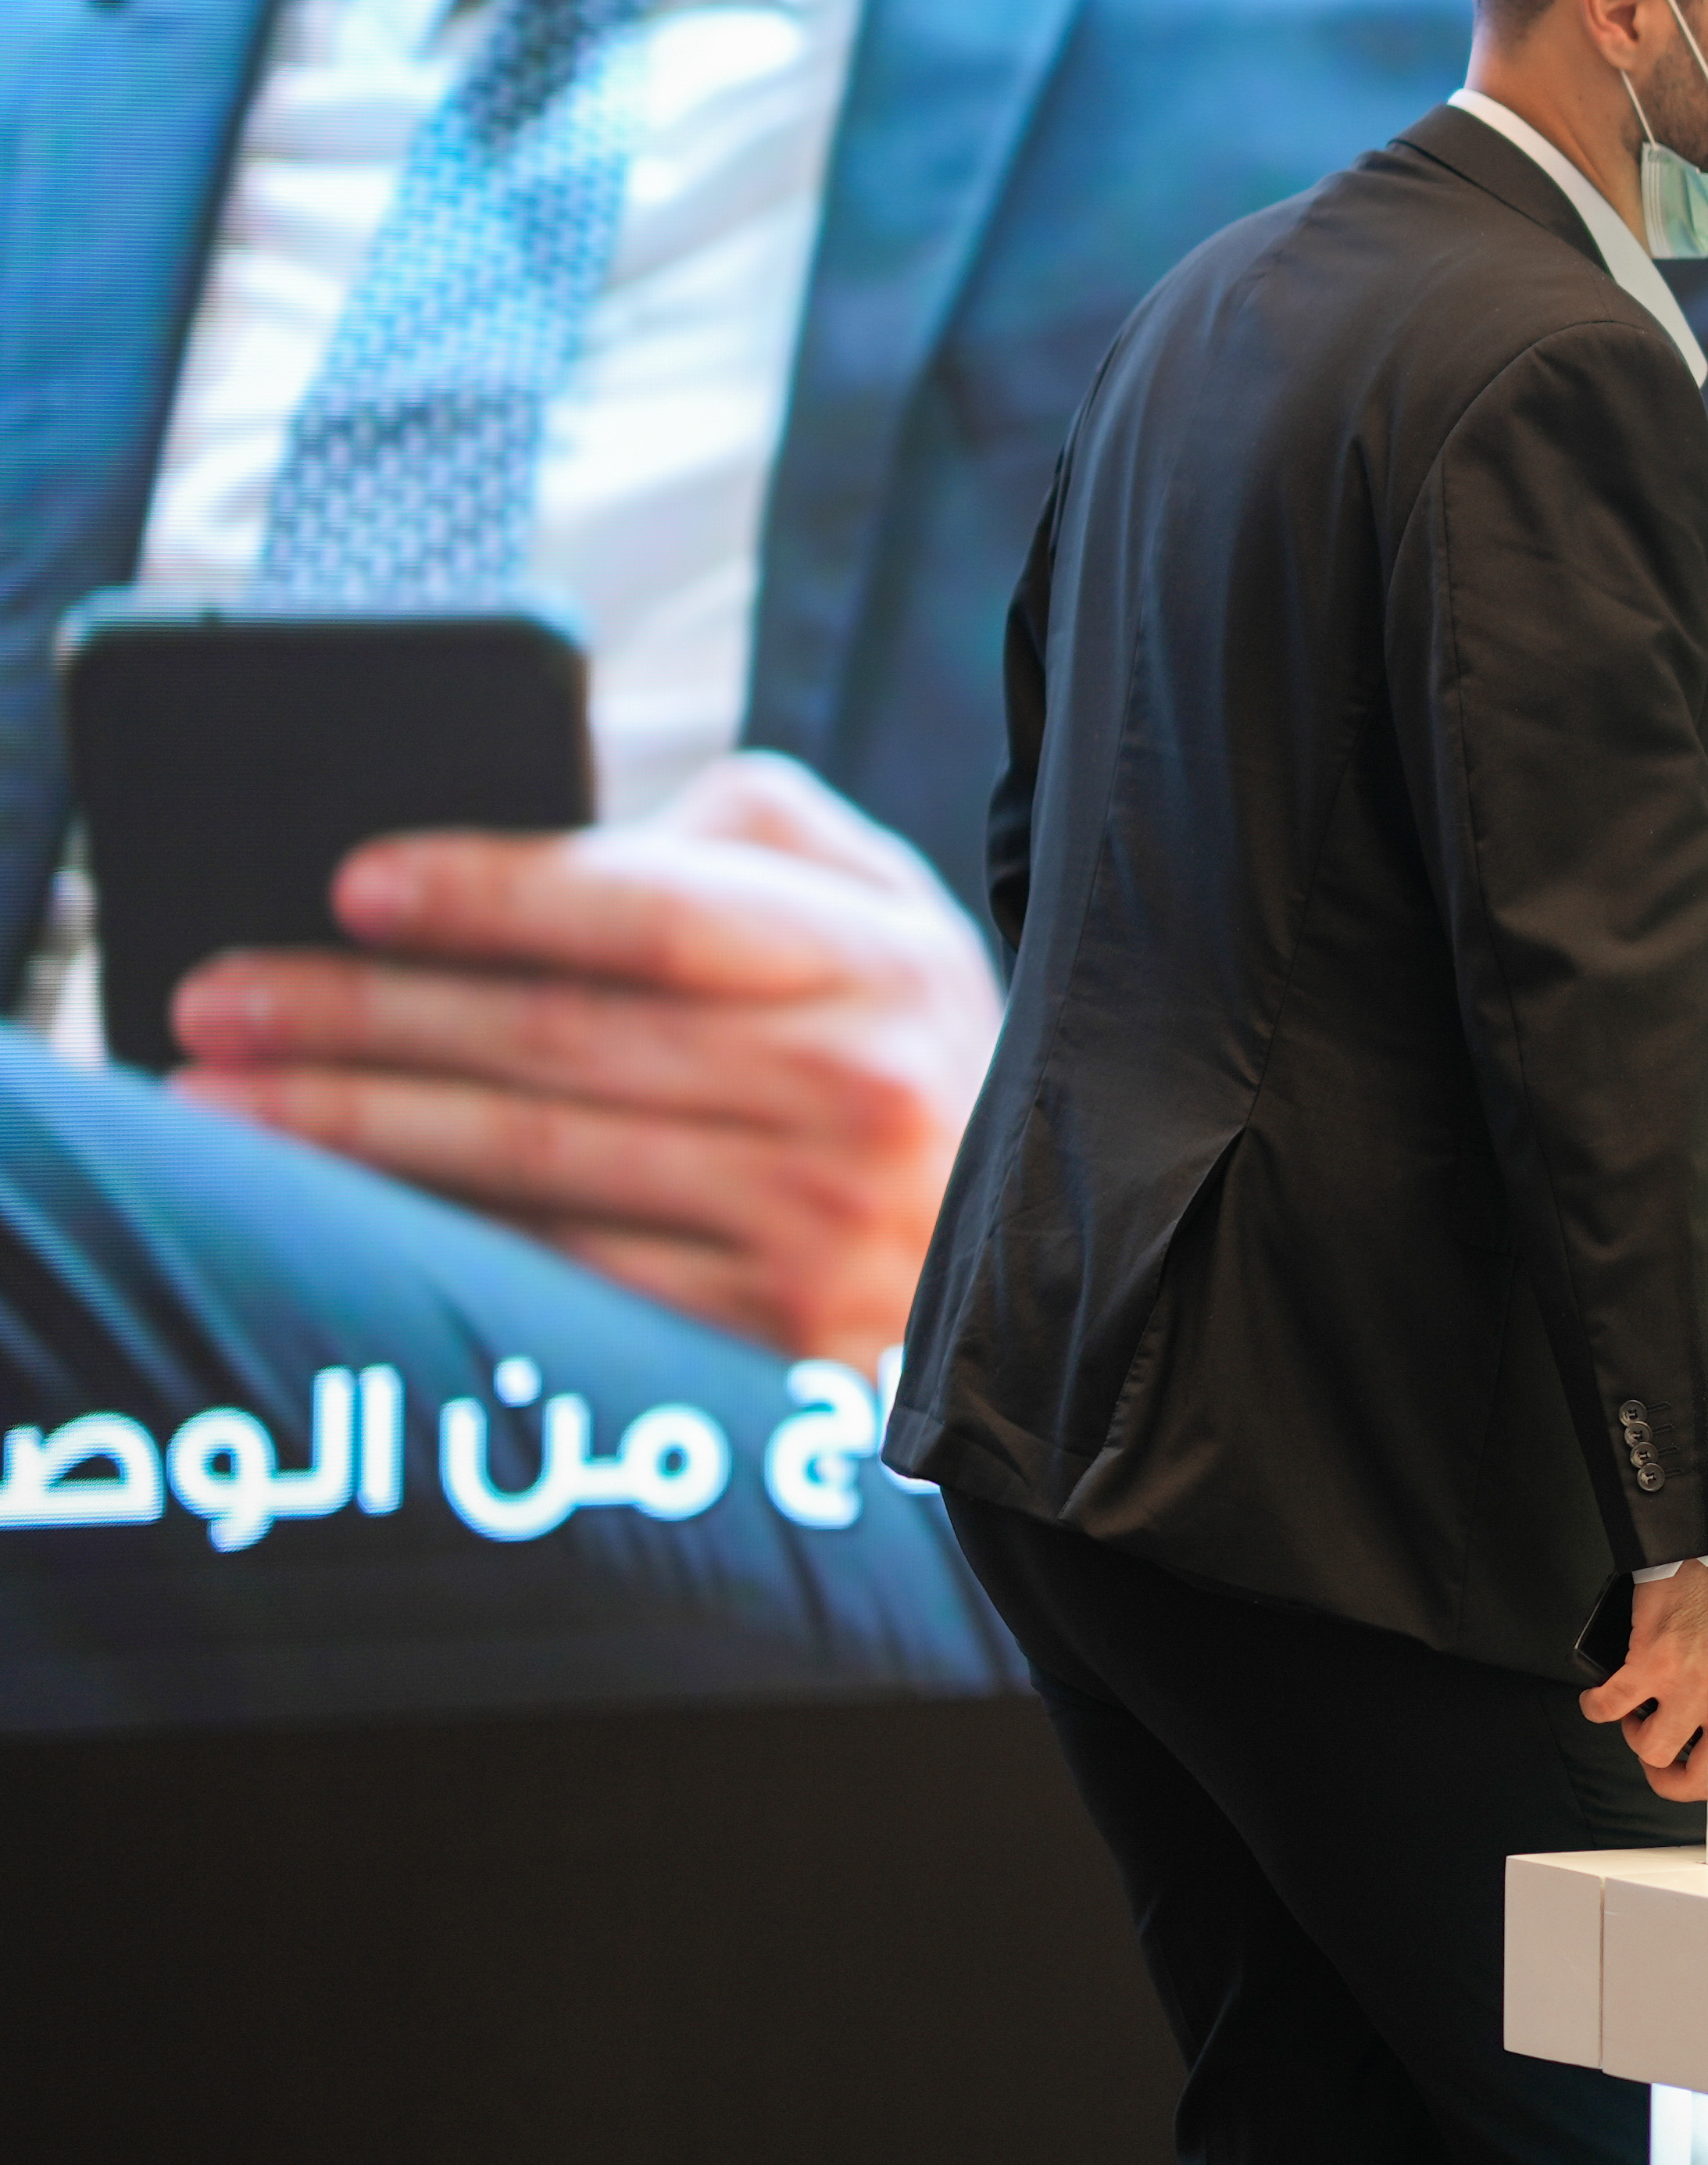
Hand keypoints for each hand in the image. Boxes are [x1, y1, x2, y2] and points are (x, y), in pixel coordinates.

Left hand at [165, 752, 997, 1363]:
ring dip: (351, 1131)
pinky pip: (560, 1275)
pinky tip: (327, 1207)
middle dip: (361, 1017)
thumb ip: (745, 835)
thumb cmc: (899, 1042)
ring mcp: (816, 1226)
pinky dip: (426, 1235)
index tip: (356, 882)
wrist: (1031, 1239)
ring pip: (535, 1163)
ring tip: (220, 1102)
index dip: (494, 893)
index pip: (657, 911)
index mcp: (878, 959)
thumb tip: (562, 828)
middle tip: (218, 999)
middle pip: (561, 1041)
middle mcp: (857, 1090)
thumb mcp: (878, 906)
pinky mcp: (768, 1336)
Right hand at [1584, 1563, 1707, 1799]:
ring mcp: (1688, 1685)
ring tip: (1643, 1709)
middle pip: (1697, 1779)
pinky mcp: (1649, 1666)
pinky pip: (1609, 1710)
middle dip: (1671, 1782)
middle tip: (1663, 1763)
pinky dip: (1599, 1707)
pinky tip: (1605, 1696)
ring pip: (1648, 1750)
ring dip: (1637, 1735)